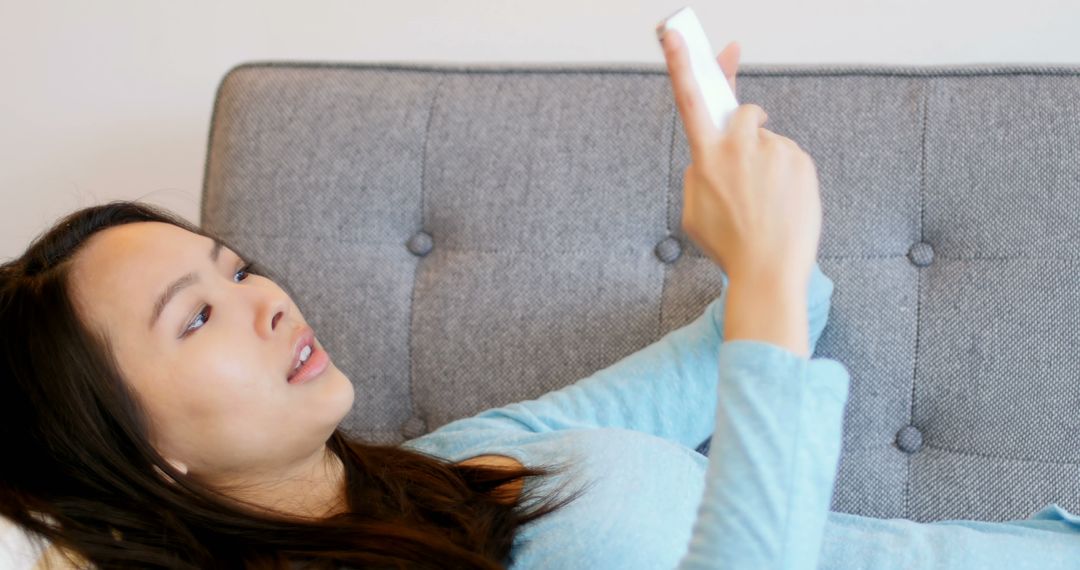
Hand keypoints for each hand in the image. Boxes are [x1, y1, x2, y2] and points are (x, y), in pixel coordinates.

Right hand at [660, 31, 820, 287]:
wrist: (769, 271)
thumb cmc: (729, 247)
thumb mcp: (693, 213)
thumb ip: (696, 175)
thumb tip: (709, 157)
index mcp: (706, 157)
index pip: (690, 99)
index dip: (681, 62)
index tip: (676, 32)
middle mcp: (740, 147)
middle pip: (744, 114)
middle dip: (746, 127)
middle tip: (748, 164)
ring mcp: (774, 151)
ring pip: (769, 142)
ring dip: (767, 163)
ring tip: (766, 206)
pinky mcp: (801, 161)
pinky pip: (791, 156)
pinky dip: (788, 176)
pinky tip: (782, 206)